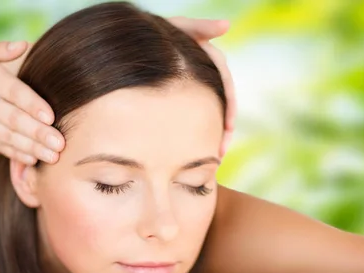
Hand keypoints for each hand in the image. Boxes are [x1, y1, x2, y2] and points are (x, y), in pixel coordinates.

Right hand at [0, 40, 64, 164]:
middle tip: (60, 143)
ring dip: (32, 148)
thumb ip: (1, 49)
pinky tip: (33, 159)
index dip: (33, 105)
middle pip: (13, 119)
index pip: (12, 92)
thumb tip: (25, 45)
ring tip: (53, 156)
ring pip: (7, 137)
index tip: (51, 117)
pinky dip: (15, 155)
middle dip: (38, 133)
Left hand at [168, 17, 235, 155]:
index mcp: (210, 61)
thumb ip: (200, 27)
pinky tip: (198, 150)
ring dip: (215, 135)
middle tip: (220, 150)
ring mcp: (197, 88)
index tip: (228, 127)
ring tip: (214, 156)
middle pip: (222, 106)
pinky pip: (198, 117)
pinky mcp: (186, 98)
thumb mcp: (179, 28)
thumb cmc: (156, 32)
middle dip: (224, 130)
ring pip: (212, 114)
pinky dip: (201, 133)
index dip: (229, 106)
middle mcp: (208, 76)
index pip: (226, 86)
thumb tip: (227, 25)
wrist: (134, 42)